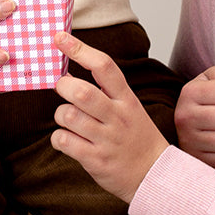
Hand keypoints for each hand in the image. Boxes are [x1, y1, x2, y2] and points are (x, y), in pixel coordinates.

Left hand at [50, 32, 170, 202]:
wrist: (155, 176)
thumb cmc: (136, 137)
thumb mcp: (130, 107)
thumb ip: (106, 91)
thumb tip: (70, 72)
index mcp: (127, 99)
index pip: (104, 66)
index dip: (79, 49)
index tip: (59, 38)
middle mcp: (117, 117)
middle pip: (82, 92)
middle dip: (63, 85)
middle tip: (62, 87)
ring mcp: (107, 139)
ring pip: (69, 116)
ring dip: (60, 115)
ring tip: (68, 119)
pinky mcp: (95, 160)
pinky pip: (64, 141)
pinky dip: (59, 138)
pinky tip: (68, 139)